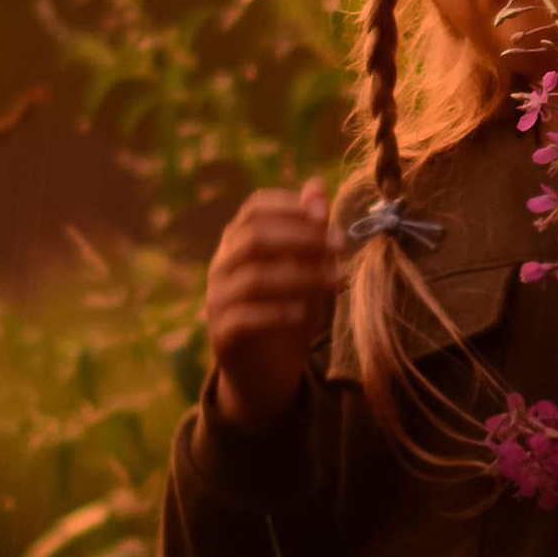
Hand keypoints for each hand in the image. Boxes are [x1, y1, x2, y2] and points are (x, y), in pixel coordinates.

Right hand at [206, 180, 339, 430]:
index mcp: (237, 243)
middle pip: (253, 237)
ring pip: (254, 278)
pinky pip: (246, 318)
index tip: (328, 217)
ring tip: (334, 281)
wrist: (267, 372)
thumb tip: (318, 185)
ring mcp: (217, 301)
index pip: (255, 209)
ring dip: (300, 276)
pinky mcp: (223, 335)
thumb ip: (310, 231)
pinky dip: (279, 312)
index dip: (291, 207)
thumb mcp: (306, 269)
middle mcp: (222, 266)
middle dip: (301, 238)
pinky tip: (305, 313)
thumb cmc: (288, 312)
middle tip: (340, 246)